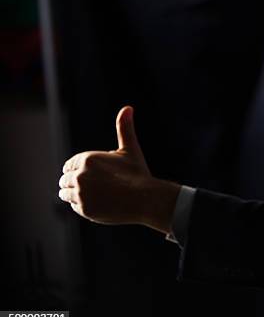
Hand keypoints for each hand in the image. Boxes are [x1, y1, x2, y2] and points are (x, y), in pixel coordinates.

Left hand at [58, 106, 179, 232]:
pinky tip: (100, 203)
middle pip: (65, 180)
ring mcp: (81, 194)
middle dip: (76, 182)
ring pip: (66, 194)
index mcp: (87, 159)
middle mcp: (80, 175)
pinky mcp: (84, 209)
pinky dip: (83, 206)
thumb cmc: (138, 174)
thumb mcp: (130, 149)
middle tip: (96, 187)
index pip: (68, 165)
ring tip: (96, 195)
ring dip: (76, 194)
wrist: (145, 199)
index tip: (93, 175)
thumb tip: (128, 107)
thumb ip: (124, 128)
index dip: (79, 170)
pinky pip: (74, 207)